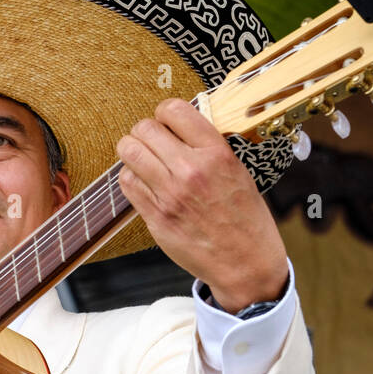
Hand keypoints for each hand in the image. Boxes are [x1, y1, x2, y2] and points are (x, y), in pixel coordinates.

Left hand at [117, 99, 288, 311]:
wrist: (245, 263)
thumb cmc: (245, 219)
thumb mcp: (238, 172)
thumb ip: (209, 148)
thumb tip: (182, 127)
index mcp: (216, 153)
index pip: (174, 110)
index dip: (164, 113)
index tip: (167, 123)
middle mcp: (191, 170)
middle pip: (144, 128)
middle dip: (144, 132)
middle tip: (152, 143)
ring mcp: (170, 194)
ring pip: (129, 152)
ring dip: (132, 152)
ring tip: (143, 160)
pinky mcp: (156, 216)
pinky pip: (127, 183)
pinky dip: (130, 177)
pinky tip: (143, 182)